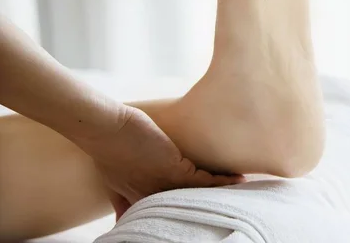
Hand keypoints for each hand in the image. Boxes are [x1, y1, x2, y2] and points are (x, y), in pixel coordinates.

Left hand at [74, 106, 242, 218]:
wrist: (106, 130)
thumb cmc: (107, 152)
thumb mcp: (113, 184)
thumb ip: (122, 202)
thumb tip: (123, 219)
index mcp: (145, 203)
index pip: (171, 215)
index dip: (189, 215)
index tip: (205, 217)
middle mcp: (157, 199)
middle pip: (190, 208)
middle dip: (212, 208)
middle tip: (234, 207)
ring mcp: (167, 186)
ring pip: (200, 196)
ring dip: (223, 194)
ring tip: (243, 192)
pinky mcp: (176, 169)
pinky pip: (206, 180)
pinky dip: (224, 179)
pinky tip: (239, 178)